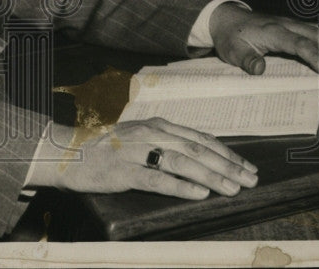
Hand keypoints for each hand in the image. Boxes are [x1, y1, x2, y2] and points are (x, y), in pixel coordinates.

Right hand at [31, 118, 257, 197]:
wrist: (67, 153)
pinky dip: (180, 186)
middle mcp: (150, 134)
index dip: (227, 153)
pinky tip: (199, 193)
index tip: (247, 166)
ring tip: (233, 188)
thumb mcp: (139, 139)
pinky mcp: (124, 170)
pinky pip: (156, 179)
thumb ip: (165, 144)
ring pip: (183, 163)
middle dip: (228, 166)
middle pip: (197, 150)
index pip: (200, 139)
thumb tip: (200, 158)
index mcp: (157, 126)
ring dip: (212, 176)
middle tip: (251, 180)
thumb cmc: (106, 150)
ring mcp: (137, 151)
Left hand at [209, 2, 318, 75]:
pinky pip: (318, 31)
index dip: (316, 58)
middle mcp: (286, 25)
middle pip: (317, 35)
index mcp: (273, 32)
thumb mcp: (232, 51)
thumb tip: (259, 69)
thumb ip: (246, 60)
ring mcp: (292, 23)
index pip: (300, 44)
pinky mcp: (294, 26)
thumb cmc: (230, 37)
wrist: (226, 18)